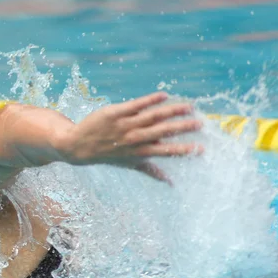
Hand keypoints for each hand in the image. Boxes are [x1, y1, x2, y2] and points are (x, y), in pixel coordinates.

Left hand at [57, 92, 202, 183]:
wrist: (77, 145)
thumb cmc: (107, 154)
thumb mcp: (128, 164)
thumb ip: (150, 171)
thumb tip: (170, 183)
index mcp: (138, 152)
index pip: (164, 151)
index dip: (182, 150)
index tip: (200, 149)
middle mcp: (132, 138)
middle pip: (161, 131)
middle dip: (182, 128)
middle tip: (201, 124)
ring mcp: (124, 125)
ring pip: (151, 116)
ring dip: (171, 111)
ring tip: (189, 106)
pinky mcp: (114, 113)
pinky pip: (134, 105)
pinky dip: (149, 100)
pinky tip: (164, 95)